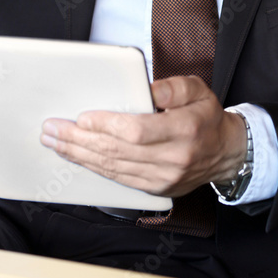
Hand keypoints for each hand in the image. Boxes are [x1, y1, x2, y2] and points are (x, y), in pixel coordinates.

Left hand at [39, 75, 246, 196]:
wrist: (225, 153)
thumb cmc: (207, 117)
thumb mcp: (198, 90)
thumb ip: (173, 87)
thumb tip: (146, 88)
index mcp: (184, 130)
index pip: (138, 131)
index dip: (107, 126)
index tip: (83, 117)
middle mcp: (173, 159)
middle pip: (117, 152)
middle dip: (80, 140)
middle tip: (53, 129)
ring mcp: (162, 179)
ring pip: (113, 168)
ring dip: (80, 155)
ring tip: (55, 142)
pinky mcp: (155, 190)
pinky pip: (118, 179)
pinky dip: (94, 168)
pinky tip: (77, 157)